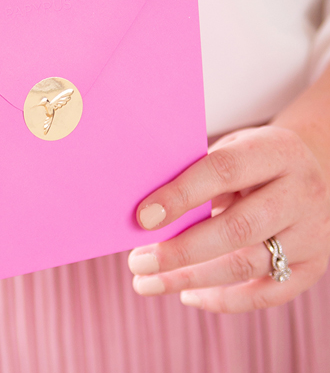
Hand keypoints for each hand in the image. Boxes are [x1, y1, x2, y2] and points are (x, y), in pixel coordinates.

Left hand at [128, 125, 329, 312]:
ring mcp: (313, 233)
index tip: (143, 218)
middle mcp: (301, 192)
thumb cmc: (252, 162)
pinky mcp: (313, 266)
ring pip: (247, 265)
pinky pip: (266, 293)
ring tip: (148, 283)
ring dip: (190, 279)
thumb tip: (146, 212)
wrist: (313, 172)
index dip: (181, 195)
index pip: (223, 171)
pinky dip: (222, 299)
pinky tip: (188, 295)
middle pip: (237, 228)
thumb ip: (196, 173)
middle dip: (180, 250)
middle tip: (138, 263)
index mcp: (276, 151)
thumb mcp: (230, 150)